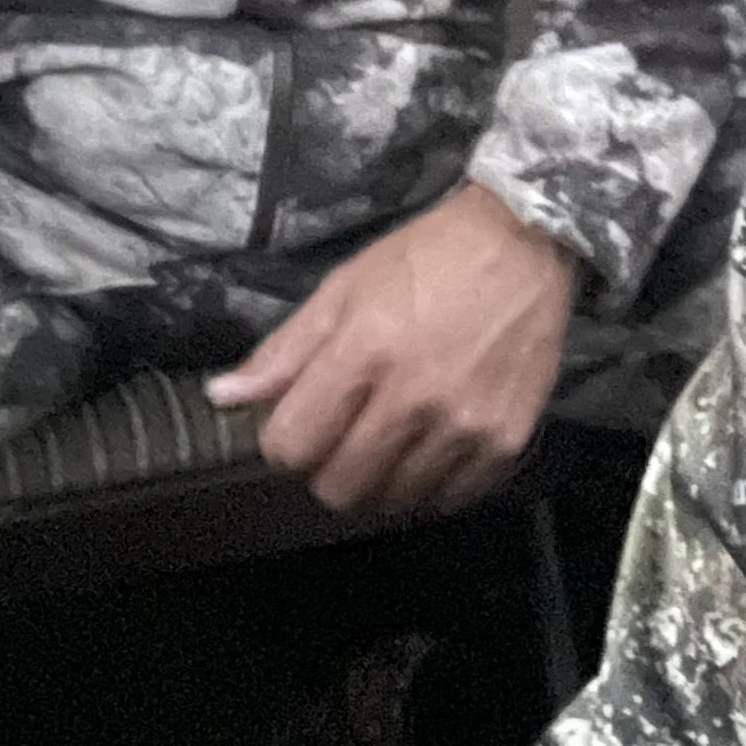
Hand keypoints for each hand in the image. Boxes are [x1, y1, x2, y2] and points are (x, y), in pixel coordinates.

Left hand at [208, 183, 578, 515]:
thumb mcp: (346, 286)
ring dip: (382, 477)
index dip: (285, 438)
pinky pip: (449, 500)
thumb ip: (286, 349)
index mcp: (365, 350)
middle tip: (348, 429)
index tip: (303, 418)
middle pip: (338, 487)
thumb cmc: (427, 258)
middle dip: (329, 464)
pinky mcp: (506, 441)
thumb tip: (220, 397)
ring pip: (393, 501)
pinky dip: (434, 484)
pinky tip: (434, 444)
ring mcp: (464, 425)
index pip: (291, 445)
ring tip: (394, 435)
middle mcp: (414, 398)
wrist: (524, 243)